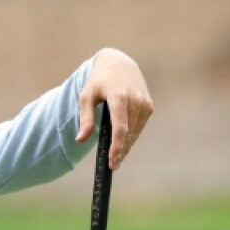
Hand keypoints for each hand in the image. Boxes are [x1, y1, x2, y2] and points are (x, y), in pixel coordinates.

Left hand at [76, 48, 154, 169]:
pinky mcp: (148, 106)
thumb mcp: (86, 96)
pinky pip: (139, 127)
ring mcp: (144, 103)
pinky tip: (124, 145)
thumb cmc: (99, 81)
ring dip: (126, 147)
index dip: (117, 147)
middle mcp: (135, 100)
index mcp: (119, 96)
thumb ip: (85, 118)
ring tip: (117, 159)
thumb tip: (80, 139)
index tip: (112, 161)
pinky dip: (131, 137)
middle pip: (128, 133)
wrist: (120, 64)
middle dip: (121, 151)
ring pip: (135, 132)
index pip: (120, 128)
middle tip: (112, 166)